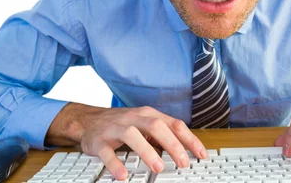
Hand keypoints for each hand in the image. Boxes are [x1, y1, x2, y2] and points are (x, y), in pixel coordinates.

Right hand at [68, 105, 206, 179]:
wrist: (89, 120)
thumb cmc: (123, 124)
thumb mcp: (145, 124)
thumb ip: (163, 135)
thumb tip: (185, 152)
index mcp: (148, 115)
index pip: (174, 124)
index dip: (189, 139)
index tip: (201, 155)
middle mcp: (134, 118)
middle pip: (156, 126)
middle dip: (172, 144)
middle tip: (183, 162)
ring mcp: (116, 128)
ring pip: (132, 135)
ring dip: (147, 151)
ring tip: (158, 167)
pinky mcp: (100, 141)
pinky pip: (107, 152)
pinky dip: (115, 164)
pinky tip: (123, 175)